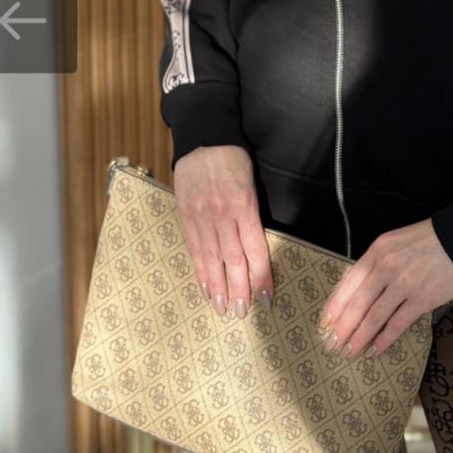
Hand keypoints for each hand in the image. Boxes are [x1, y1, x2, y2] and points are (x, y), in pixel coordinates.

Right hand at [173, 144, 274, 318]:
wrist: (204, 140)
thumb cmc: (234, 160)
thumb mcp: (250, 183)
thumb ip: (251, 214)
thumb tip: (255, 248)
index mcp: (244, 205)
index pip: (255, 248)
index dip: (261, 275)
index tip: (267, 297)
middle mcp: (223, 214)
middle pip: (233, 259)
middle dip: (239, 288)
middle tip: (243, 312)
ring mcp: (201, 216)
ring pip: (212, 258)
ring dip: (218, 286)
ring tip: (222, 308)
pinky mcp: (185, 216)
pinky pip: (194, 248)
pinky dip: (200, 270)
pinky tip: (205, 287)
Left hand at [317, 218, 452, 359]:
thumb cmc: (429, 239)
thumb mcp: (396, 241)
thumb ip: (378, 262)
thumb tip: (361, 290)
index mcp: (378, 251)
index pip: (349, 282)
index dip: (336, 306)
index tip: (326, 323)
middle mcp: (387, 267)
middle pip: (358, 303)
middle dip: (342, 328)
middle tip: (332, 345)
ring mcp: (405, 285)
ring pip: (374, 317)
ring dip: (359, 338)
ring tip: (349, 352)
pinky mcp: (423, 300)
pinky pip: (397, 324)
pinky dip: (384, 339)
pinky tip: (375, 349)